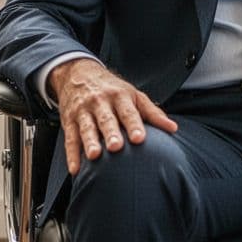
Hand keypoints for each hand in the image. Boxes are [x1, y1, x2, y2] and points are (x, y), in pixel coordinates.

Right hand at [47, 58, 177, 174]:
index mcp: (120, 96)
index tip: (139, 138)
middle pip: (106, 119)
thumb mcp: (133, 95)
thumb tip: (173, 128)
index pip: (128, 112)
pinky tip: (75, 169)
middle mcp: (100, 102)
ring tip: (94, 155)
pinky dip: (71, 154)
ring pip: (87, 128)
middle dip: (111, 133)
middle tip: (116, 146)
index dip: (134, 125)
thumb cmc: (112, 89)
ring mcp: (83, 111)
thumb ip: (152, 113)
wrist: (78, 73)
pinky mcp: (69, 121)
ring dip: (90, 142)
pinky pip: (70, 138)